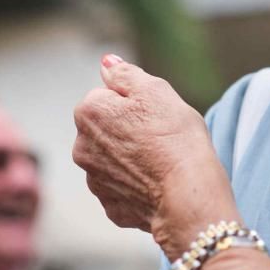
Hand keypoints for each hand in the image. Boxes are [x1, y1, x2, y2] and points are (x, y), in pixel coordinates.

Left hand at [72, 55, 238, 257]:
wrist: (188, 196)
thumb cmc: (176, 138)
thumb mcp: (156, 90)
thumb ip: (124, 73)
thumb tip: (107, 62)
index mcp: (89, 112)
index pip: (107, 96)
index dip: (133, 102)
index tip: (154, 114)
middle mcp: (82, 147)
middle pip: (107, 128)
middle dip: (127, 129)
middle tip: (159, 137)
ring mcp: (94, 180)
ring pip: (114, 158)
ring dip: (131, 157)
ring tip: (160, 162)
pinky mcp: (111, 206)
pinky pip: (123, 188)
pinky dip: (137, 185)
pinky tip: (157, 184)